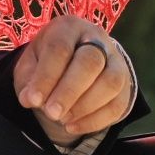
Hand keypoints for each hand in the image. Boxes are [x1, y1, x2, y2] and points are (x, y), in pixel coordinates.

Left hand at [14, 16, 132, 144]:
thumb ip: (28, 80)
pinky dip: (95, 121)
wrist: (73, 61)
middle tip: (52, 113)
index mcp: (68, 27)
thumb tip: (30, 100)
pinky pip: (119, 104)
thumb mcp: (30, 64)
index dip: (46, 77)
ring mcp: (116, 60)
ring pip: (111, 82)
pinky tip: (73, 127)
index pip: (60, 49)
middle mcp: (97, 38)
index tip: (33, 101)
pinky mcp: (126, 84)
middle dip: (69, 91)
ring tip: (62, 120)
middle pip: (90, 62)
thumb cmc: (47, 63)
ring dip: (85, 107)